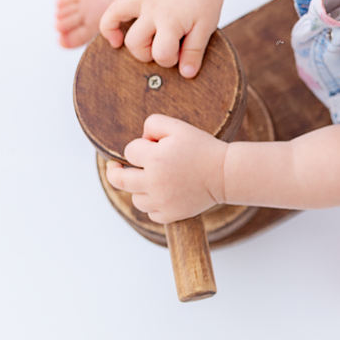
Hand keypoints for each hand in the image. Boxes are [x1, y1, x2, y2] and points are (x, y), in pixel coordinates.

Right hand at [98, 0, 226, 75]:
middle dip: (144, 53)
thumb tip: (186, 73)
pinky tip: (123, 17)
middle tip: (159, 48)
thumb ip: (194, 52)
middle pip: (133, 41)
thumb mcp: (205, 29)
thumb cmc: (206, 1)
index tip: (179, 54)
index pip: (160, 53)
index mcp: (170, 21)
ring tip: (117, 41)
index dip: (169, 60)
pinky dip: (117, 5)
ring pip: (114, 12)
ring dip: (112, 28)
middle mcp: (152, 9)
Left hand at [104, 114, 228, 223]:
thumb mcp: (178, 126)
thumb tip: (140, 139)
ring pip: (135, 199)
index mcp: (155, 158)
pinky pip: (150, 214)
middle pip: (119, 180)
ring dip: (138, 189)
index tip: (151, 145)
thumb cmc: (202, 147)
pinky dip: (153, 205)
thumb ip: (153, 124)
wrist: (224, 173)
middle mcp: (155, 182)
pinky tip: (162, 194)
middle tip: (116, 167)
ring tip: (151, 180)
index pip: (129, 151)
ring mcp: (162, 201)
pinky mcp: (171, 214)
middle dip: (115, 171)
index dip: (138, 146)